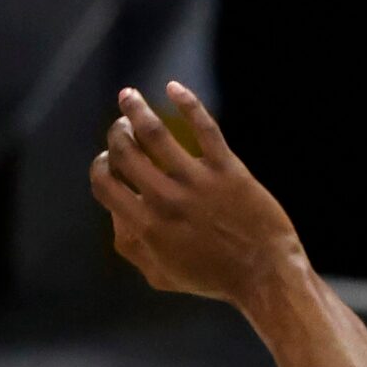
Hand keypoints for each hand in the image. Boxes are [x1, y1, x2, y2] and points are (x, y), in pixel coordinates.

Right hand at [89, 84, 305, 303]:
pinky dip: (186, 102)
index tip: (106, 158)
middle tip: (120, 125)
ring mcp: (197, 182)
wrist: (265, 275)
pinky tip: (172, 88)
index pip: (106, 185)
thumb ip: (131, 246)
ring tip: (128, 96)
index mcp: (145, 226)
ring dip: (135, 110)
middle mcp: (165, 200)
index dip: (100, 166)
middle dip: (116, 133)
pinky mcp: (228, 169)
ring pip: (155, 134)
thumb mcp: (161, 274)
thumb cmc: (214, 278)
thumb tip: (116, 214)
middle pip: (125, 153)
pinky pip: (204, 127)